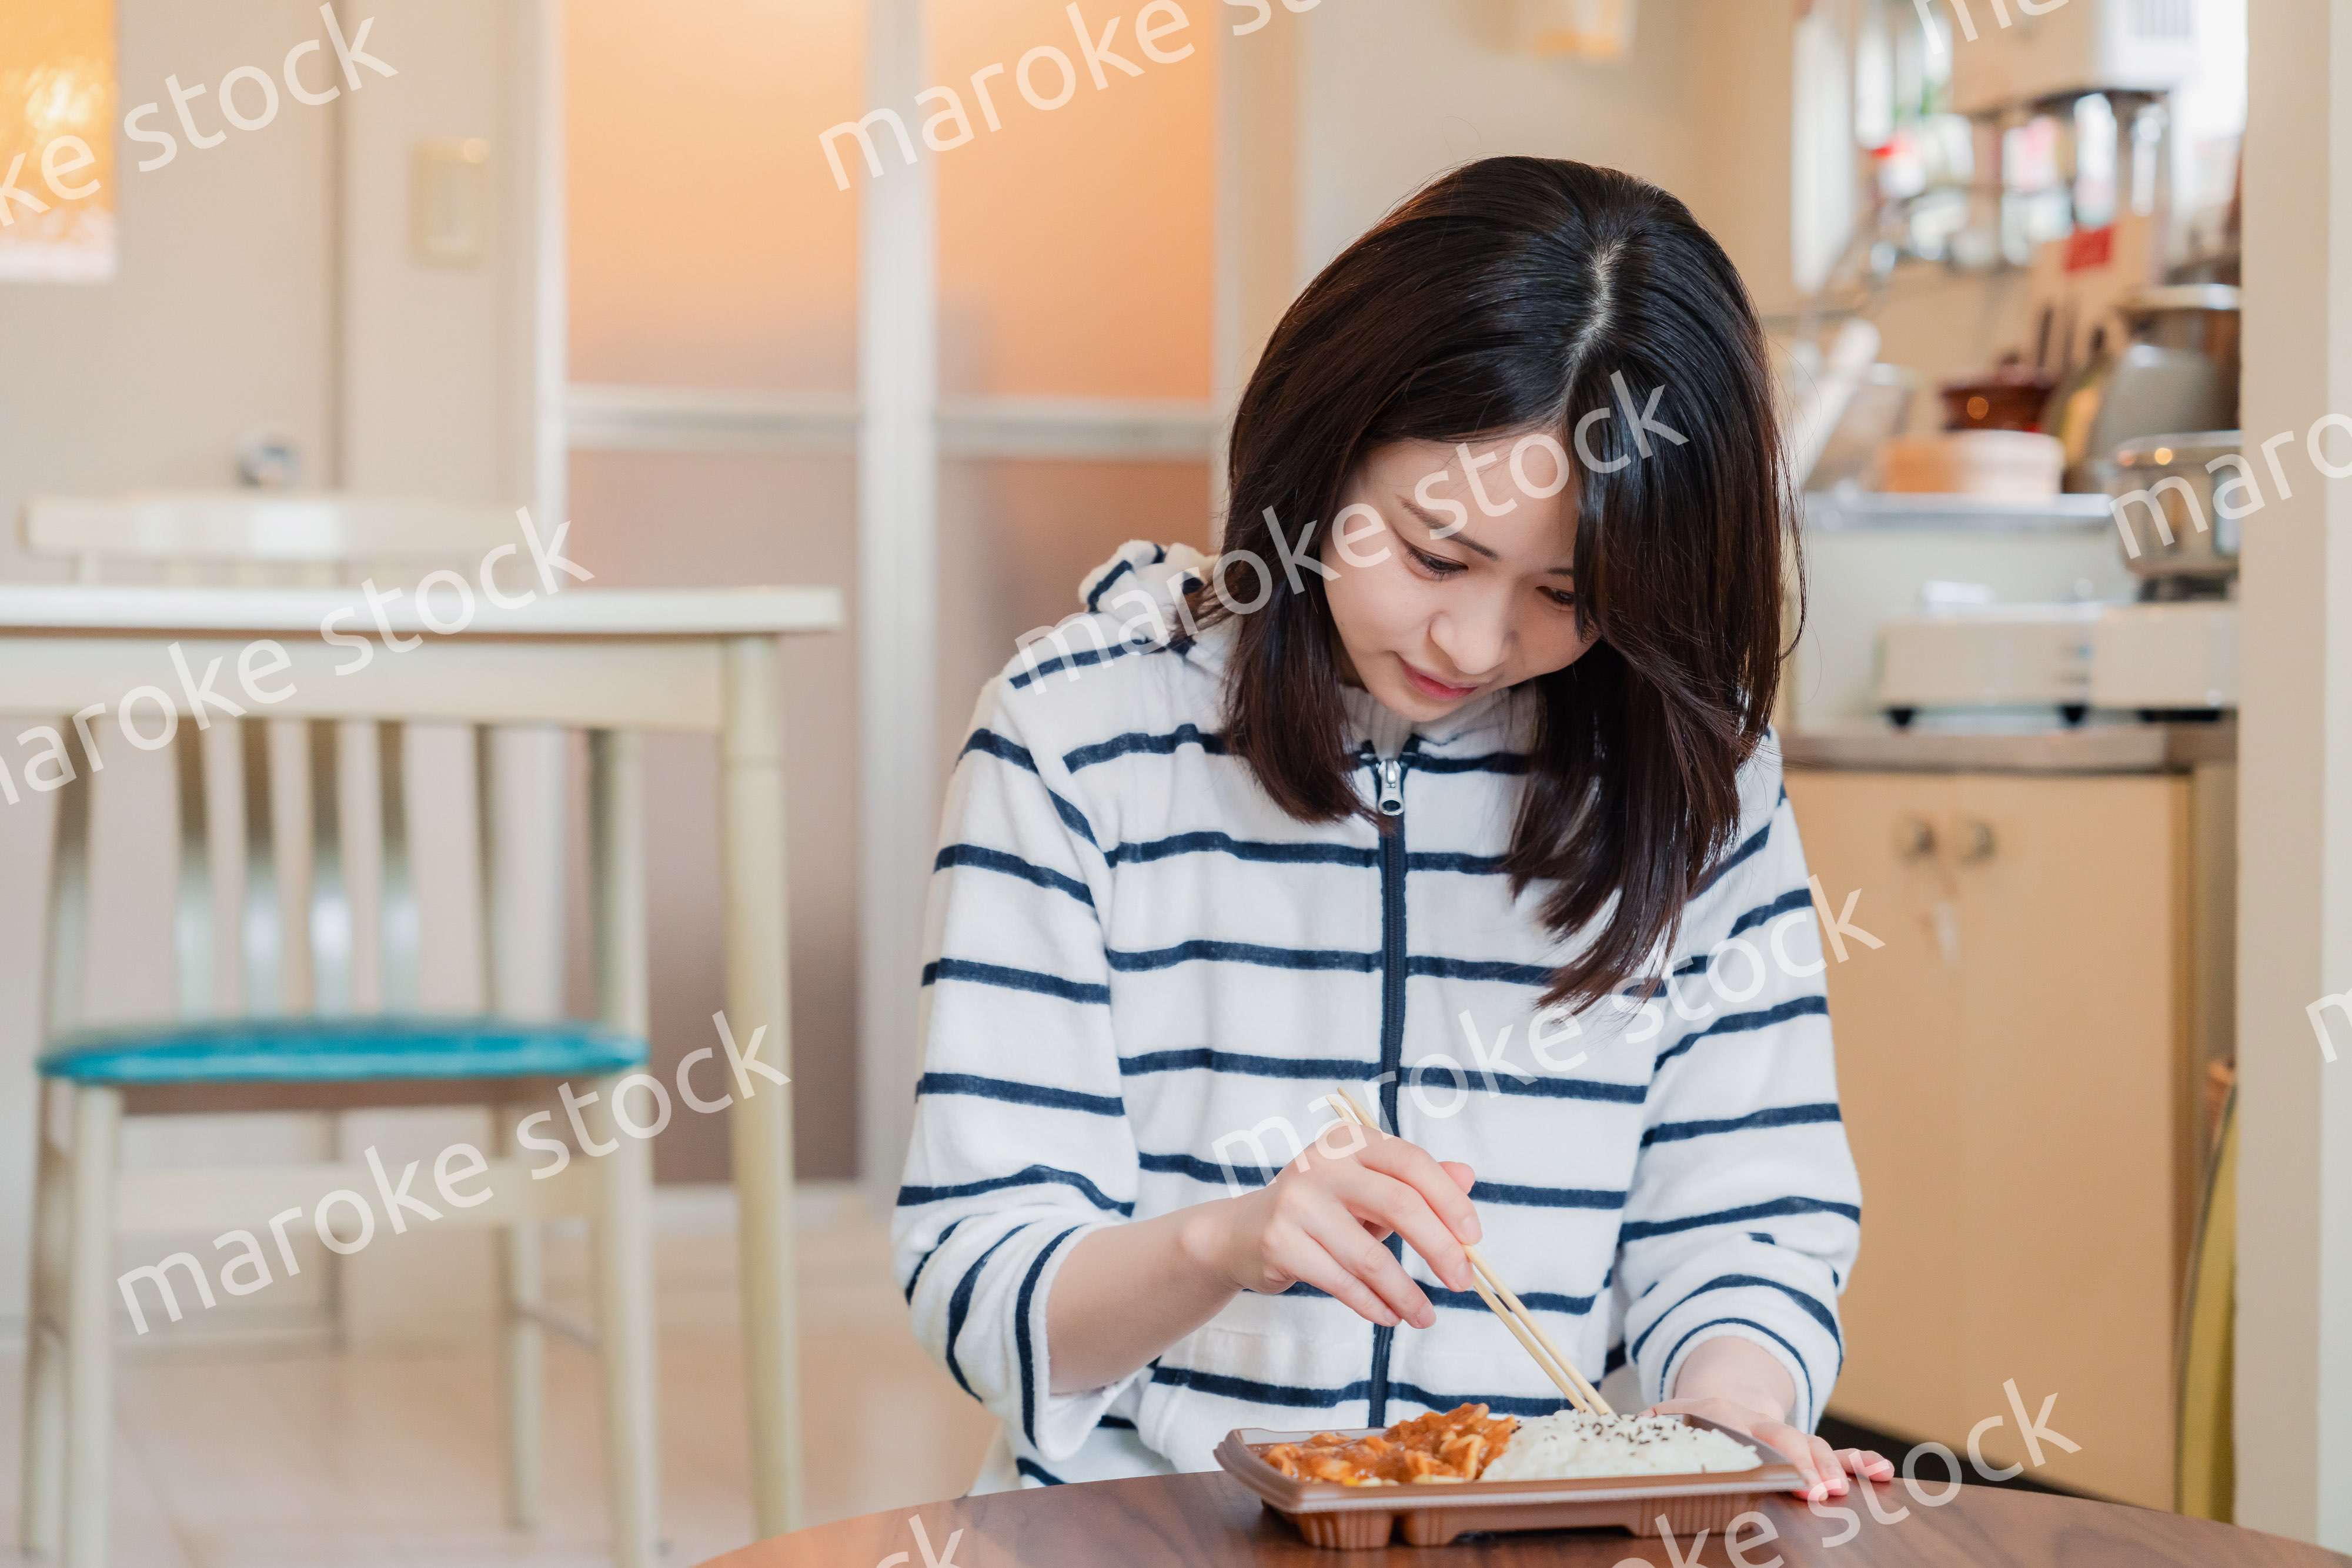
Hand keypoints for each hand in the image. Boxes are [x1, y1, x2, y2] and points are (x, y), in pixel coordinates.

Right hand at [1184, 1118, 1479, 1329]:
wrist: (1240, 1234)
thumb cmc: (1319, 1211)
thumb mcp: (1368, 1190)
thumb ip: (1417, 1183)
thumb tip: (1468, 1177)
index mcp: (1349, 1140)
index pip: (1411, 1163)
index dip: (1449, 1201)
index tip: (1473, 1239)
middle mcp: (1322, 1162)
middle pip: (1399, 1204)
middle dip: (1438, 1249)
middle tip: (1462, 1283)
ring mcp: (1297, 1200)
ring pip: (1369, 1255)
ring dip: (1405, 1292)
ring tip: (1424, 1316)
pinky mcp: (1279, 1241)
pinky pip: (1341, 1281)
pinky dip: (1372, 1304)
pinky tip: (1389, 1316)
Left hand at [1644, 1394, 1894, 1502]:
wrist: (1722, 1394)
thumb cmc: (1693, 1422)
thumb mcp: (1667, 1420)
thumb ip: (1653, 1428)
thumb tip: (1636, 1428)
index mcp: (1724, 1418)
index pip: (1747, 1438)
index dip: (1769, 1459)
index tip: (1787, 1480)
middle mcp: (1761, 1424)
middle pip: (1788, 1441)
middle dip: (1808, 1465)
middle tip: (1823, 1491)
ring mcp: (1787, 1435)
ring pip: (1817, 1444)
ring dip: (1840, 1463)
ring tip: (1868, 1478)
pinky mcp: (1807, 1449)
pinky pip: (1836, 1451)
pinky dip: (1858, 1460)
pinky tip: (1881, 1471)